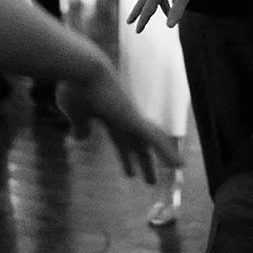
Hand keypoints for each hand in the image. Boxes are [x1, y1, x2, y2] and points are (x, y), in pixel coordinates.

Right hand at [58, 63, 177, 186]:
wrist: (82, 70)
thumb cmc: (74, 88)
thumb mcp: (74, 113)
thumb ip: (79, 124)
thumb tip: (82, 137)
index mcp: (107, 117)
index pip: (121, 141)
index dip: (126, 157)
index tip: (130, 173)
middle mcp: (122, 118)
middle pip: (138, 145)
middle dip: (144, 163)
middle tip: (151, 182)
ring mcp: (130, 117)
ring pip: (151, 141)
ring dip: (162, 157)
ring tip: (177, 169)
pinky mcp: (134, 118)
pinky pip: (155, 139)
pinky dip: (167, 152)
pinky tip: (178, 165)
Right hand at [128, 0, 198, 31]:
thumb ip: (177, 11)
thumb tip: (169, 26)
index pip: (148, 9)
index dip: (143, 21)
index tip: (137, 31)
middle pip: (142, 1)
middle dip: (136, 12)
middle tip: (128, 22)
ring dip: (148, 7)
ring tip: (150, 17)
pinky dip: (161, 2)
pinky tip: (168, 5)